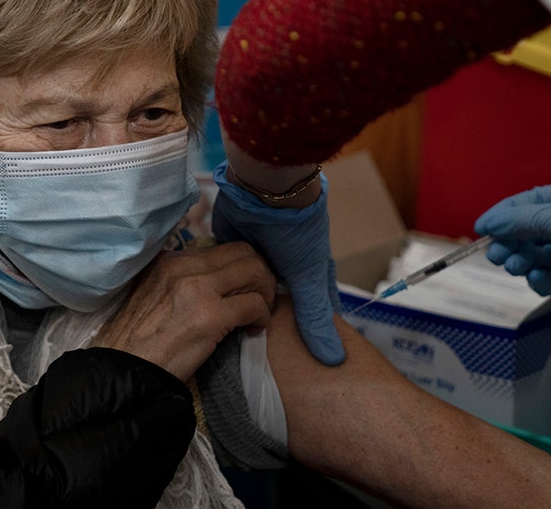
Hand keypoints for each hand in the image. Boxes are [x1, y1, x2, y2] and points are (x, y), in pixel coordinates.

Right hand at [93, 241, 274, 381]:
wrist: (123, 370)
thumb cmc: (137, 340)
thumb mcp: (153, 293)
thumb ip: (181, 280)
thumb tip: (217, 282)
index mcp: (169, 259)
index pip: (222, 248)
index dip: (241, 266)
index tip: (244, 287)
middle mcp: (184, 266)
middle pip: (244, 252)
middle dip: (260, 274)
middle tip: (260, 298)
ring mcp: (198, 288)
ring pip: (255, 271)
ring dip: (265, 292)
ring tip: (259, 313)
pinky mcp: (211, 316)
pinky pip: (255, 304)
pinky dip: (262, 316)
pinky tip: (253, 329)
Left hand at [210, 161, 345, 364]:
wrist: (264, 190)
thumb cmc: (297, 233)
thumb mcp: (308, 279)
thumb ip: (314, 318)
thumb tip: (334, 361)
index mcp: (308, 271)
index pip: (313, 307)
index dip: (310, 329)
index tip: (304, 358)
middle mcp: (284, 265)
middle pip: (279, 301)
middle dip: (272, 320)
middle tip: (260, 352)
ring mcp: (259, 255)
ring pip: (252, 288)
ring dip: (245, 303)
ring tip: (234, 334)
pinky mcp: (234, 246)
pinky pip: (229, 272)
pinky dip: (224, 285)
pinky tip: (215, 305)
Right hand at [475, 181, 550, 332]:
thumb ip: (530, 220)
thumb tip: (491, 223)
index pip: (534, 201)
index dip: (506, 213)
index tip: (481, 228)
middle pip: (534, 230)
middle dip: (512, 241)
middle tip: (496, 256)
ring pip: (541, 254)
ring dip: (524, 260)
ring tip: (515, 268)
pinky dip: (541, 279)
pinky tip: (537, 280)